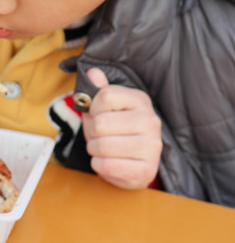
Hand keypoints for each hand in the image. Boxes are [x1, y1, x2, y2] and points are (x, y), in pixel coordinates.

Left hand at [81, 68, 161, 189]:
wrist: (134, 161)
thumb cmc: (116, 129)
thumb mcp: (107, 106)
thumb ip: (99, 89)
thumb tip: (92, 72)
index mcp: (141, 100)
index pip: (105, 96)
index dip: (93, 107)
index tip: (97, 114)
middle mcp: (151, 121)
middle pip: (100, 124)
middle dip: (91, 132)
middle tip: (98, 135)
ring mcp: (152, 147)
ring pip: (102, 146)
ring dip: (94, 149)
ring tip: (102, 148)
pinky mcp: (147, 170)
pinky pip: (107, 166)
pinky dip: (99, 165)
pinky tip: (107, 161)